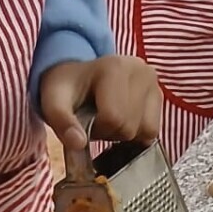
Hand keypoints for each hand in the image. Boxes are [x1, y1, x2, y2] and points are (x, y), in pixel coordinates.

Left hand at [40, 54, 161, 152]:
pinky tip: (124, 120)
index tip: (87, 119)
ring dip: (125, 134)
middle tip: (98, 119)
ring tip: (110, 118)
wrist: (78, 75)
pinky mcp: (159, 94)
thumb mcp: (54, 103)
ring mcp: (153, 82)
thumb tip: (78, 143)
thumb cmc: (67, 89)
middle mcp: (141, 71)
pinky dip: (137, 133)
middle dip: (111, 132)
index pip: (114, 119)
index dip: (98, 128)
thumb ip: (62, 122)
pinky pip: (153, 131)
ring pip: (145, 131)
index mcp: (115, 68)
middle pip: (130, 127)